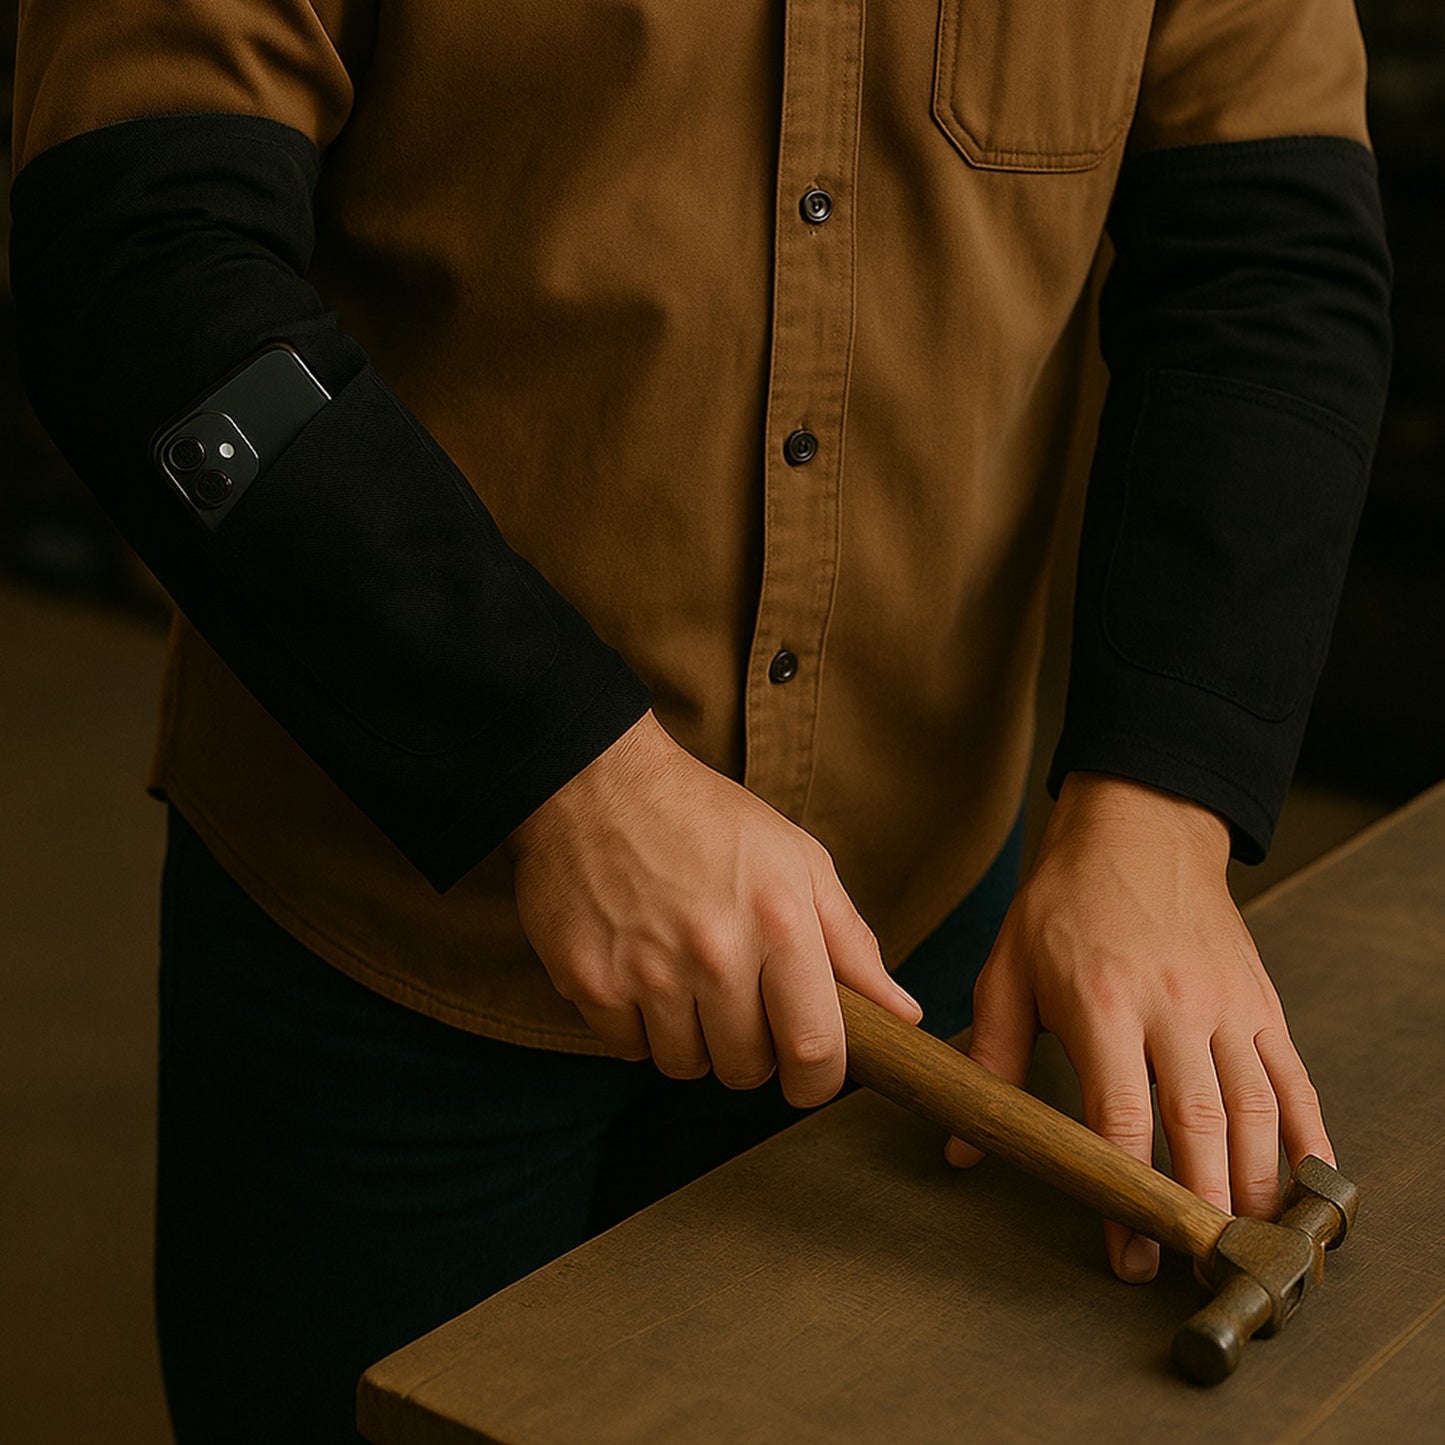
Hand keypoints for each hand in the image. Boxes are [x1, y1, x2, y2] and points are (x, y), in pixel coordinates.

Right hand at [505, 711, 921, 1105]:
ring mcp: (646, 970)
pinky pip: (628, 1049)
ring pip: (685, 1065)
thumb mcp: (798, 861)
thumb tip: (903, 1015)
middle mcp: (715, 952)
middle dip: (750, 1050)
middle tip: (737, 1000)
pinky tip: (640, 972)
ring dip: (691, 1039)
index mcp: (779, 922)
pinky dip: (638, 1026)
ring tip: (686, 979)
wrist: (597, 781)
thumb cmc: (709, 819)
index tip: (807, 1074)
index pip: (815, 1049)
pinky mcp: (589, 980)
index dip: (817, 1081)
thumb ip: (853, 944)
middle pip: (746, 1068)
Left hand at [946, 772, 1333, 1282]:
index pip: (1118, 1115)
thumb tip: (965, 1141)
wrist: (1138, 829)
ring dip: (1256, 1185)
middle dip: (1200, 1206)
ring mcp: (1226, 1003)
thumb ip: (989, 1055)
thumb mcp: (1008, 968)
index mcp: (1102, 1000)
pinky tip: (1303, 1181)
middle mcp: (1173, 1004)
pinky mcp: (1259, 1000)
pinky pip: (1292, 1076)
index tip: (1128, 1250)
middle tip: (1195, 1266)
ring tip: (1247, 1243)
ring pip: (1256, 1110)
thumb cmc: (1064, 901)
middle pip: (1200, 1124)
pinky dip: (1305, 1135)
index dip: (1125, 1191)